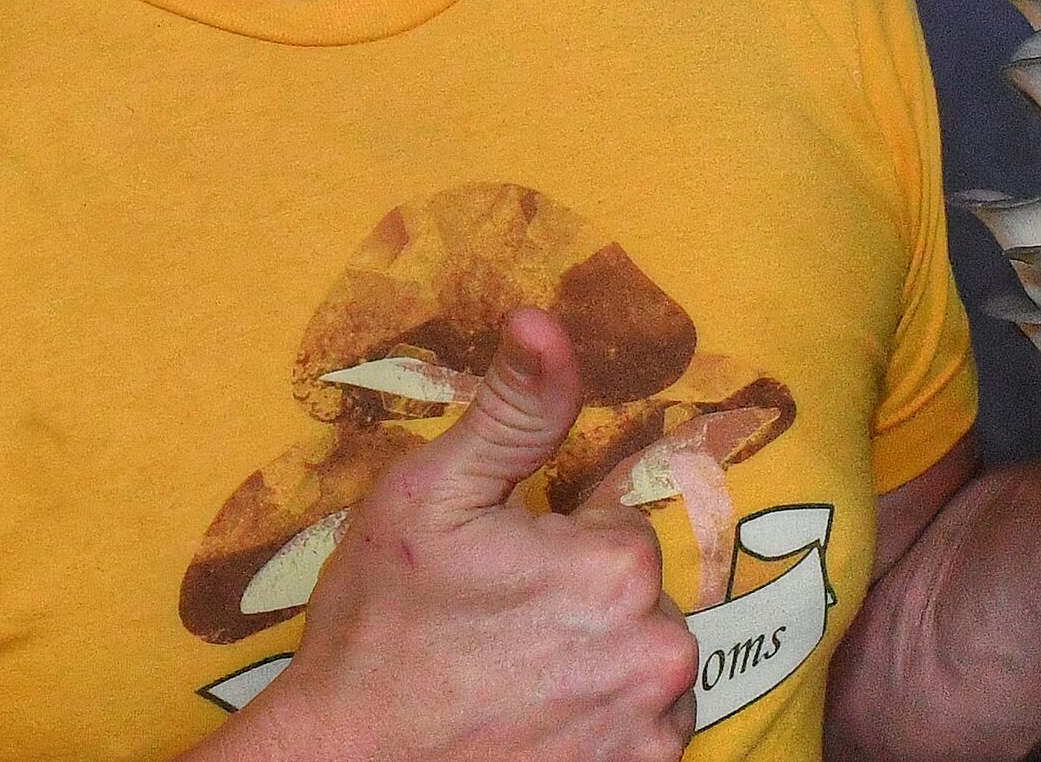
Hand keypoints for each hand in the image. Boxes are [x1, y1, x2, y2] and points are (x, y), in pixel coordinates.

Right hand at [225, 308, 697, 761]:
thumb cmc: (380, 631)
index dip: (553, 547)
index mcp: (618, 566)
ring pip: (643, 664)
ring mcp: (652, 730)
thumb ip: (512, 410)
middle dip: (579, 605)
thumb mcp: (431, 498)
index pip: (616, 530)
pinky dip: (602, 728)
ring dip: (597, 666)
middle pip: (637, 599)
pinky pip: (644, 734)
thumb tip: (544, 320)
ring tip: (513, 683)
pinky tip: (536, 726)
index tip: (496, 580)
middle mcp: (660, 650)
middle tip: (497, 634)